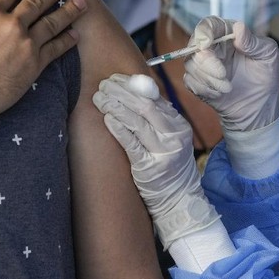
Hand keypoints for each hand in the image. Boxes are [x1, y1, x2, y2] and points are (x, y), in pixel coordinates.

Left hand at [93, 74, 219, 248]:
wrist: (179, 199)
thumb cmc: (170, 167)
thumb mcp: (171, 140)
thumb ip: (158, 120)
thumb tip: (134, 94)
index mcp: (179, 126)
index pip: (154, 99)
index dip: (133, 86)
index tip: (116, 79)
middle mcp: (173, 136)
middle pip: (145, 106)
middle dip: (121, 92)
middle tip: (103, 85)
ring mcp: (163, 152)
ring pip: (137, 122)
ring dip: (115, 106)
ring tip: (99, 98)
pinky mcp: (150, 167)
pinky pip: (132, 144)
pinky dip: (119, 129)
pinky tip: (107, 119)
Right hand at [184, 16, 278, 131]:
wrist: (259, 107)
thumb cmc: (265, 77)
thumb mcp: (267, 55)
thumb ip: (253, 42)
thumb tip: (239, 28)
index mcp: (228, 34)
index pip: (209, 25)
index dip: (204, 32)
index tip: (206, 43)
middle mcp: (213, 46)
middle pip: (195, 45)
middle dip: (206, 62)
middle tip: (223, 75)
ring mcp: (204, 64)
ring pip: (190, 64)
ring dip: (208, 78)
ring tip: (228, 88)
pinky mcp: (198, 81)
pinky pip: (189, 81)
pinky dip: (204, 89)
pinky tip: (219, 94)